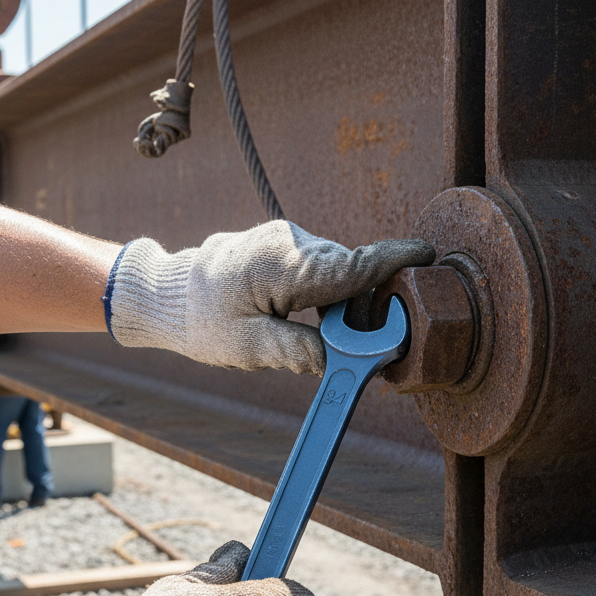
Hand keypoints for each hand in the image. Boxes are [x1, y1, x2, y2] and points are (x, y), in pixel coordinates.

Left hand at [103, 220, 433, 374]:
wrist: (167, 293)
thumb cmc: (201, 322)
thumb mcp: (248, 348)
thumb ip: (301, 351)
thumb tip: (347, 359)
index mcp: (280, 265)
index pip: (350, 265)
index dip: (392, 263)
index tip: (427, 256)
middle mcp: (289, 241)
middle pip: (351, 271)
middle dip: (365, 306)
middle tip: (356, 348)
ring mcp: (287, 237)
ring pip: (338, 268)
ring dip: (342, 299)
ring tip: (318, 333)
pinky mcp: (285, 242)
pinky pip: (322, 264)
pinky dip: (327, 289)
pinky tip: (307, 313)